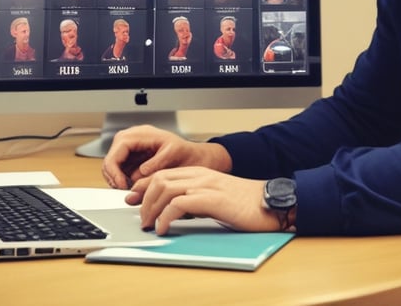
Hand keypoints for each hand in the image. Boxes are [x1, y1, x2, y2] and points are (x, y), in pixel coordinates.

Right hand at [101, 125, 230, 189]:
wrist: (193, 157)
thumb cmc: (185, 152)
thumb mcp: (173, 154)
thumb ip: (155, 163)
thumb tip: (139, 173)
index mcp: (141, 133)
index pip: (118, 148)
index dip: (115, 168)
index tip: (122, 185)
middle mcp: (132, 139)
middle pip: (111, 157)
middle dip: (114, 176)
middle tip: (124, 191)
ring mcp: (131, 149)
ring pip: (112, 166)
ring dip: (117, 180)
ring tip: (129, 191)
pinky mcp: (132, 160)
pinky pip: (119, 171)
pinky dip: (122, 181)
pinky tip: (132, 188)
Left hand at [130, 166, 282, 234]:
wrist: (267, 202)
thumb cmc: (244, 203)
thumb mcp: (214, 196)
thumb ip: (196, 199)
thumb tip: (176, 211)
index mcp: (199, 172)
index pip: (164, 173)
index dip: (144, 186)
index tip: (133, 198)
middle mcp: (199, 175)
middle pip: (159, 179)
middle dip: (143, 198)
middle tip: (139, 215)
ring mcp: (204, 185)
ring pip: (165, 189)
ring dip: (151, 208)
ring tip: (148, 224)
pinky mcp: (210, 199)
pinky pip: (178, 205)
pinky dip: (165, 217)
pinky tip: (163, 228)